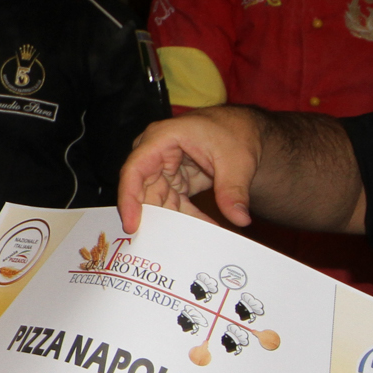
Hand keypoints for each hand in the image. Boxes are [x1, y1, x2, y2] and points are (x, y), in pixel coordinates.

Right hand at [116, 108, 264, 232]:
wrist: (243, 128)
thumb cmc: (234, 132)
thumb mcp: (237, 160)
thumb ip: (234, 190)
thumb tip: (239, 219)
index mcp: (162, 138)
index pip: (135, 170)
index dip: (129, 199)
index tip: (132, 225)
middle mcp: (155, 152)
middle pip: (143, 190)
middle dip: (153, 217)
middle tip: (163, 244)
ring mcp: (163, 166)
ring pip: (158, 200)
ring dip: (174, 220)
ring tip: (190, 239)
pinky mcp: (173, 178)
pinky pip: (174, 202)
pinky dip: (188, 216)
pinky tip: (203, 228)